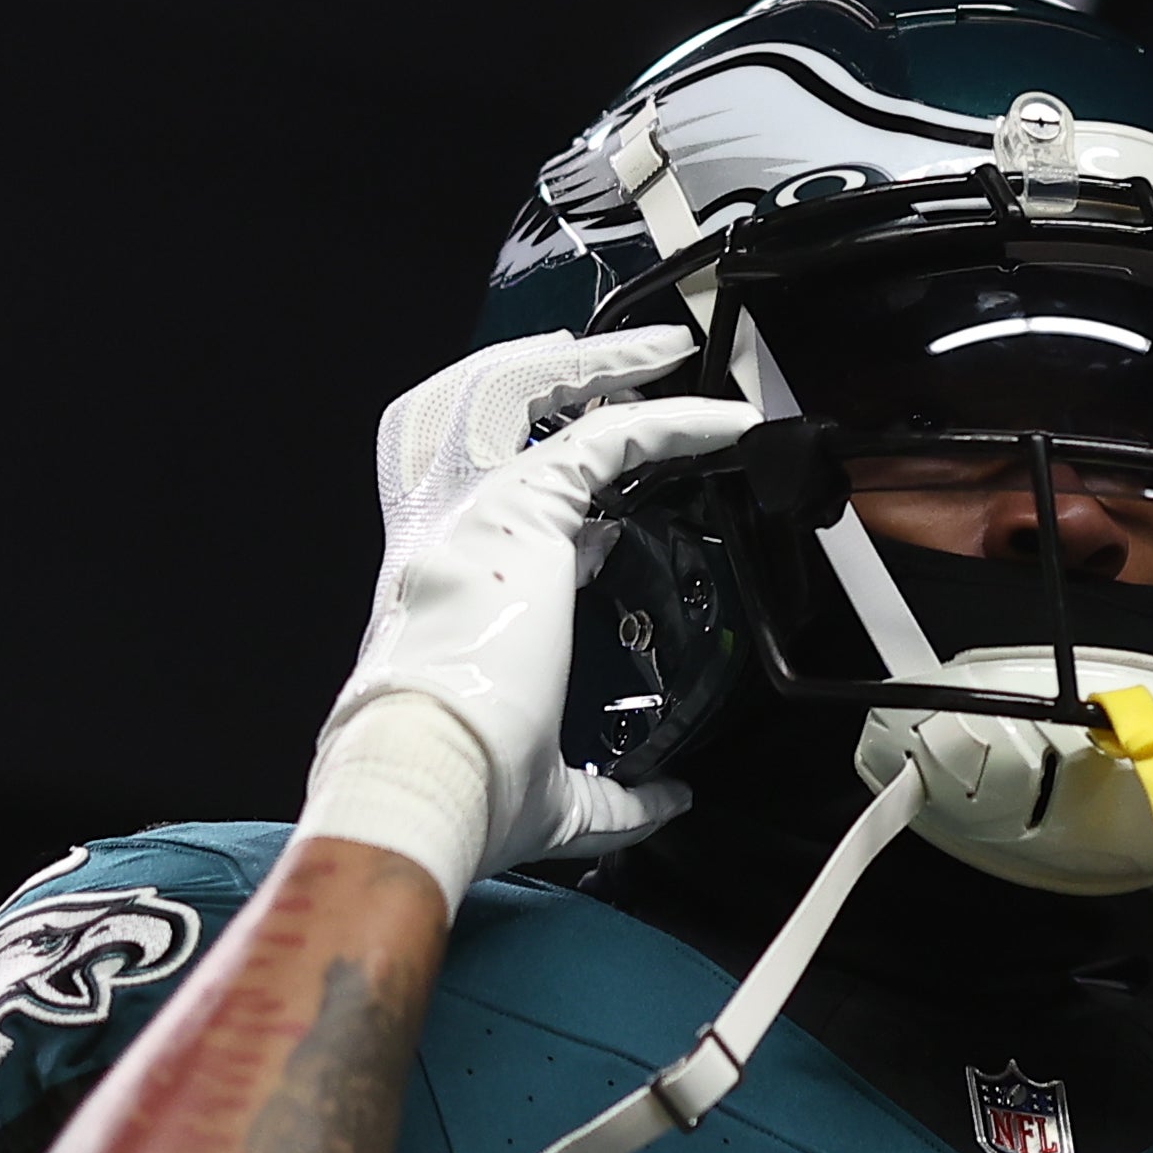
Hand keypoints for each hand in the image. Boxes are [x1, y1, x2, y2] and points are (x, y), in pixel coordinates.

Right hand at [306, 328, 758, 894]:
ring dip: (608, 367)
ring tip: (668, 350)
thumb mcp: (557, 795)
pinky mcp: (521, 508)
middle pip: (482, 411)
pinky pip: (608, 435)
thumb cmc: (466, 791)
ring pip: (531, 393)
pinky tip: (725, 424)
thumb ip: (619, 795)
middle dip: (555, 377)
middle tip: (628, 367)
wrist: (427, 778)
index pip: (495, 506)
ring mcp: (476, 513)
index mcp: (446, 592)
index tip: (618, 512)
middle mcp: (450, 535)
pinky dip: (673, 421)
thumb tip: (670, 802)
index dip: (556, 489)